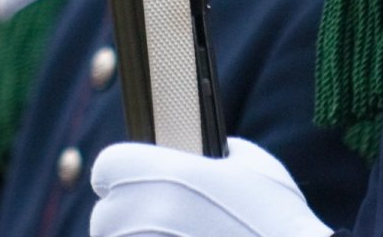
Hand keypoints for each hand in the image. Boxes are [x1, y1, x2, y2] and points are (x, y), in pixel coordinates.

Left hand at [90, 137, 332, 236]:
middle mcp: (139, 216)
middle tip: (167, 220)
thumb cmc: (276, 218)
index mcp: (157, 173)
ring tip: (179, 236)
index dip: (123, 173)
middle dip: (131, 216)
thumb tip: (203, 153)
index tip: (138, 183)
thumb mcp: (252, 164)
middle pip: (107, 214)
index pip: (106, 166)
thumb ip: (216, 152)